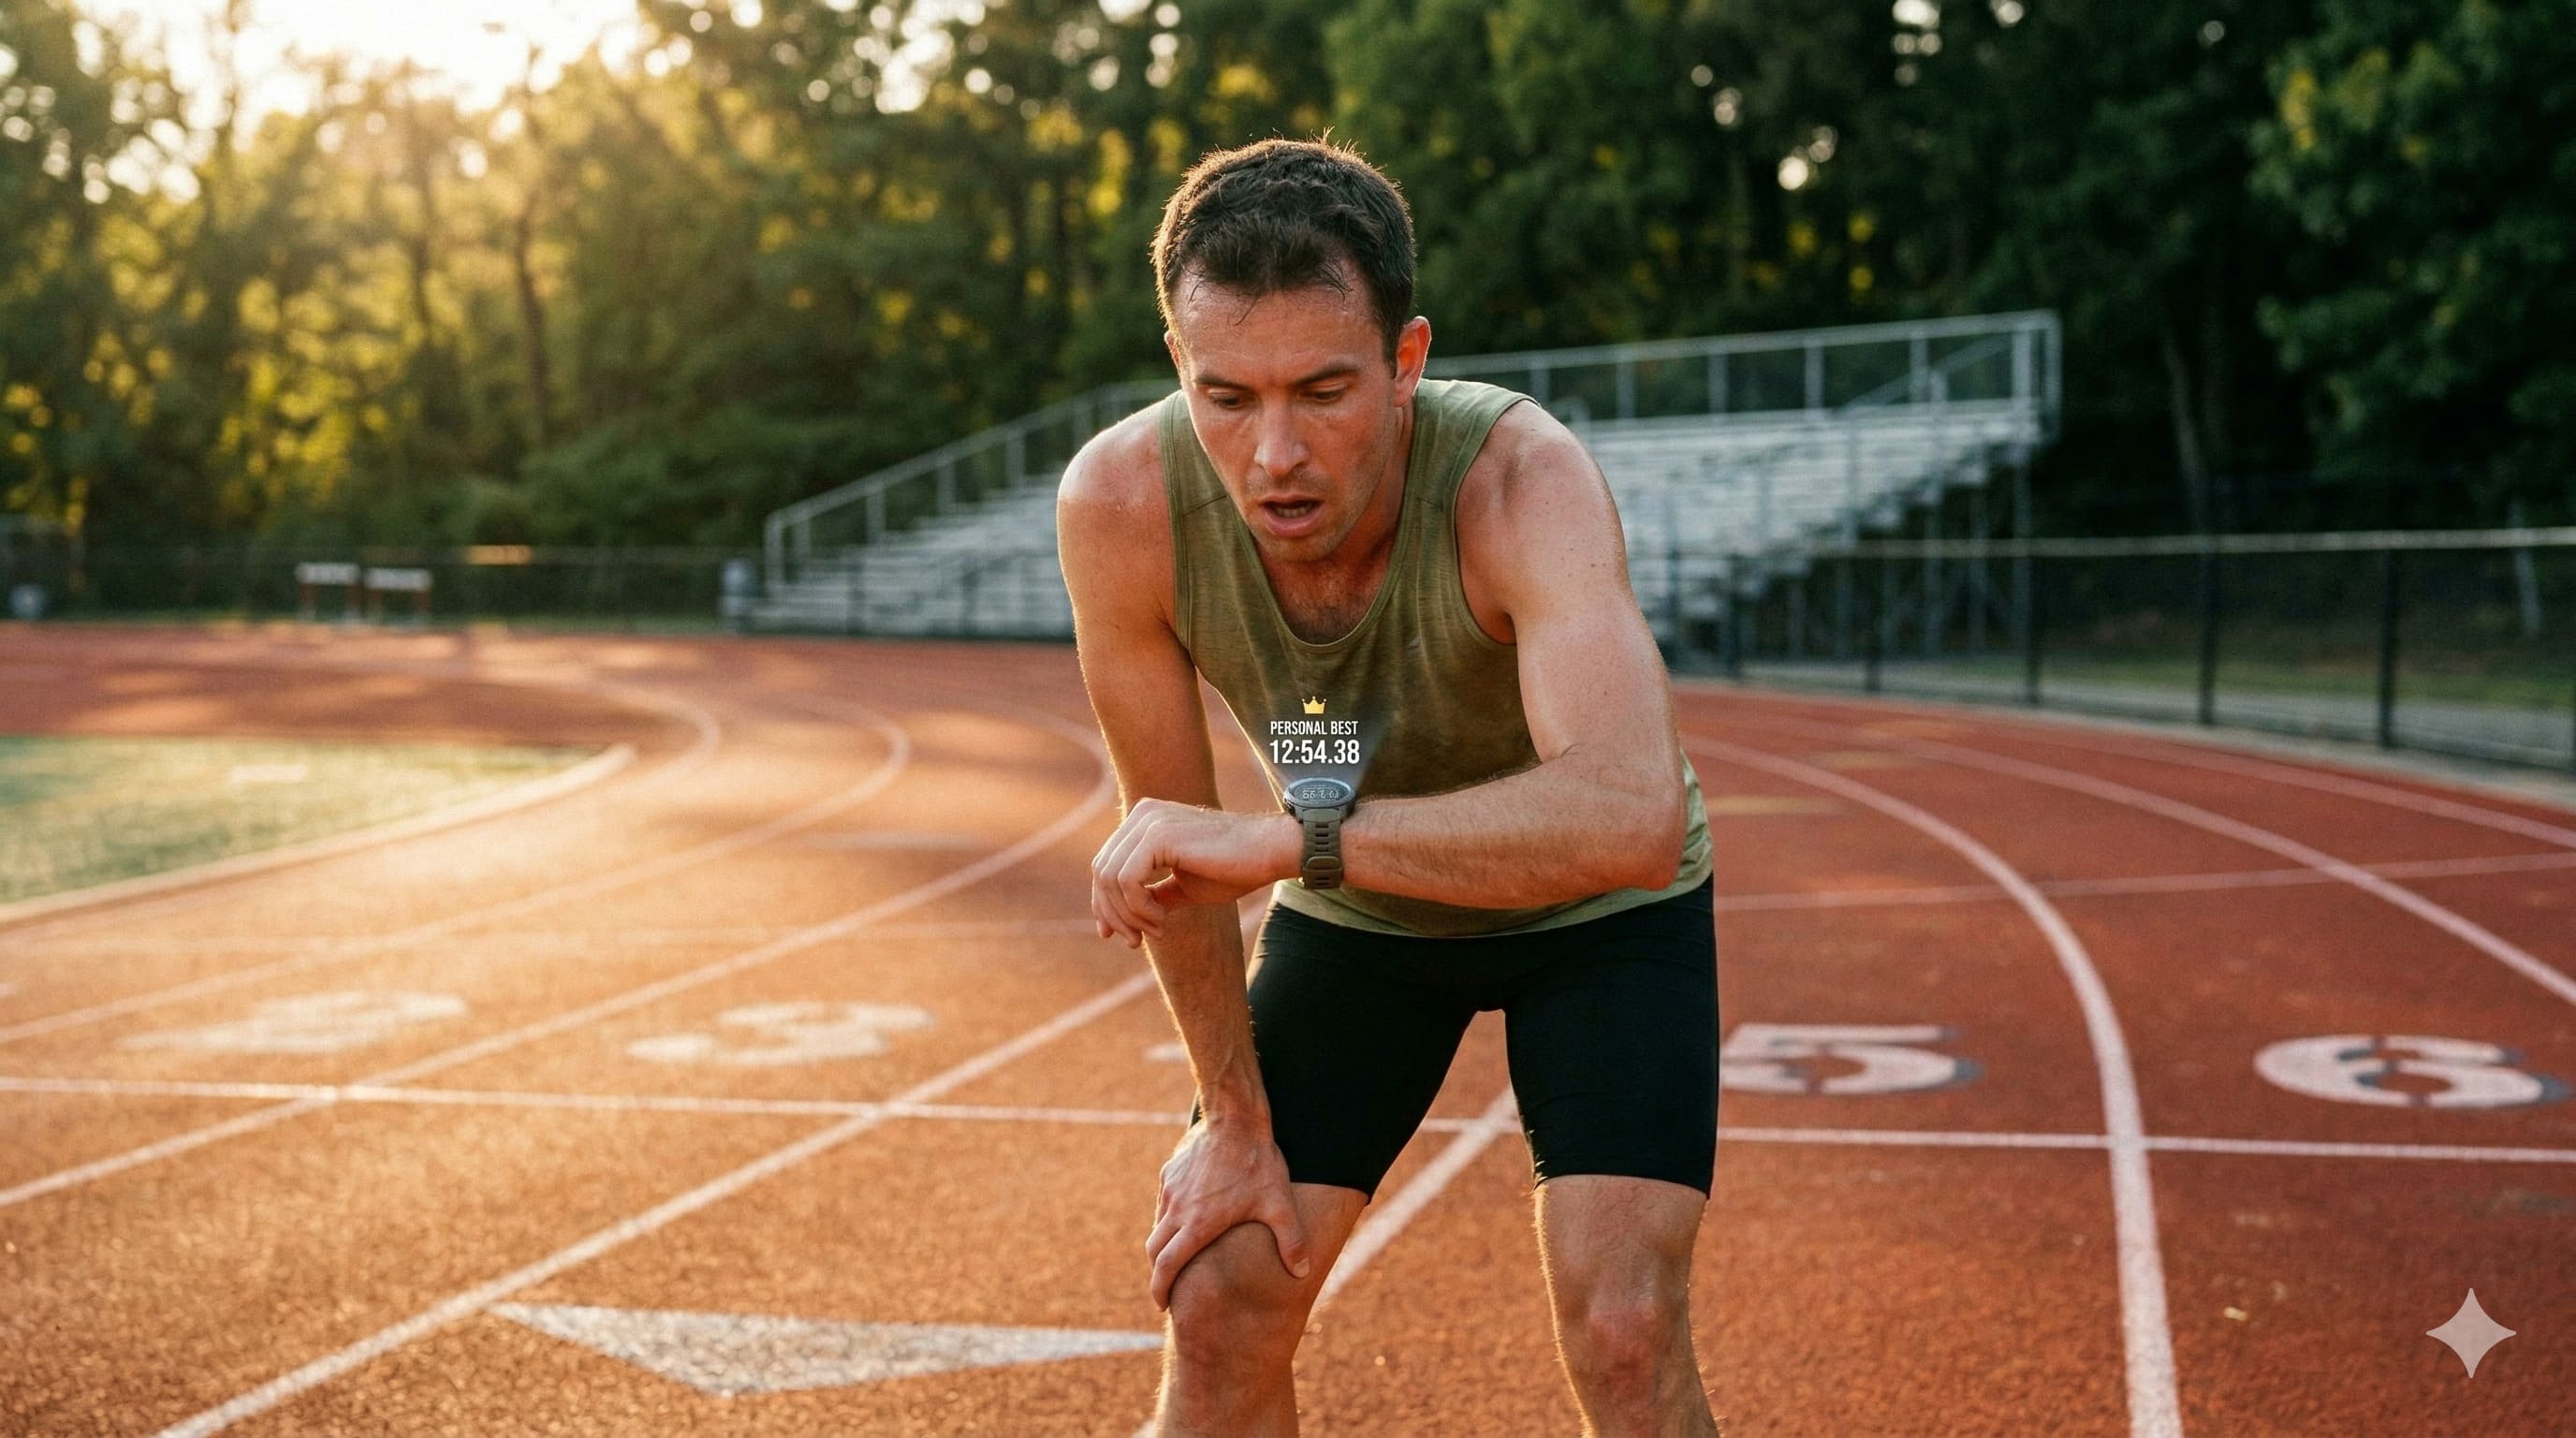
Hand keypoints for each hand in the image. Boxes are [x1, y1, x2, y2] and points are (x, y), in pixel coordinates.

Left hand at [1090, 799, 1295, 946]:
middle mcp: (1141, 814)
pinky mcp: (1158, 835)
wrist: (1268, 852)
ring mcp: (1148, 821)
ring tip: (1157, 929)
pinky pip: (1128, 881)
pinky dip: (1139, 908)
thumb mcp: (1181, 886)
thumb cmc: (1233, 869)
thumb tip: (1120, 920)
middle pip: (1102, 872)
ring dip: (1129, 915)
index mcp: (1144, 821)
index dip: (1104, 904)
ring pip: (1111, 879)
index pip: (1105, 865)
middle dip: (1113, 914)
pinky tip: (1162, 920)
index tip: (1114, 935)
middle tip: (1135, 941)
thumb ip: (1151, 895)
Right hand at [1146, 1116, 1309, 1308]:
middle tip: (1168, 1286)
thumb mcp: (1279, 1204)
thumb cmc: (1258, 1163)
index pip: (1166, 1267)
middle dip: (1158, 1273)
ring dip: (1164, 1244)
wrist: (1235, 1118)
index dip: (1160, 1289)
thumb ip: (1291, 1241)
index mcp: (1198, 1225)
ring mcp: (1170, 1190)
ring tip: (1180, 1253)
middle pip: (1154, 1251)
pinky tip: (1188, 1215)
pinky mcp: (1170, 1172)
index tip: (1162, 1304)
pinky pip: (1164, 1202)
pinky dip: (1169, 1216)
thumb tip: (1303, 1273)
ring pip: (1158, 1225)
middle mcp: (1177, 1209)